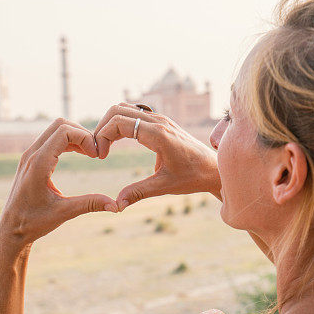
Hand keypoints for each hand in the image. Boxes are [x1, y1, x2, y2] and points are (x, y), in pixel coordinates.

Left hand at [0, 119, 118, 245]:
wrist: (10, 229)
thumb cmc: (33, 222)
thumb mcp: (64, 213)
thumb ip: (90, 205)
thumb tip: (116, 206)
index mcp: (38, 164)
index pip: (64, 132)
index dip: (85, 138)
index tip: (97, 156)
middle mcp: (32, 155)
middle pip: (60, 125)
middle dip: (82, 134)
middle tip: (96, 153)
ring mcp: (30, 155)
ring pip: (56, 130)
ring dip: (76, 137)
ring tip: (91, 154)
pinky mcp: (31, 159)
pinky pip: (51, 139)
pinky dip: (68, 142)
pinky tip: (81, 154)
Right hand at [93, 103, 220, 210]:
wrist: (214, 169)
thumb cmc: (193, 177)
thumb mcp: (165, 186)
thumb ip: (138, 192)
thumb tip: (116, 204)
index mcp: (158, 134)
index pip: (119, 121)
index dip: (103, 136)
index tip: (101, 157)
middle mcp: (158, 121)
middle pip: (118, 110)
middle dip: (102, 128)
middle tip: (98, 151)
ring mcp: (160, 119)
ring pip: (125, 109)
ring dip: (110, 125)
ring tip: (105, 147)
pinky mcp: (161, 122)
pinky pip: (135, 114)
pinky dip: (121, 124)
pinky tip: (117, 143)